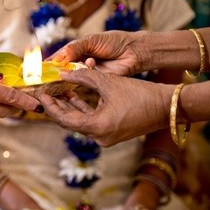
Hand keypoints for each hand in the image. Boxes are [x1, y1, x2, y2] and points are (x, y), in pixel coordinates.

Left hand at [37, 69, 172, 146]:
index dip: (50, 106)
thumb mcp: (108, 82)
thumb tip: (62, 72)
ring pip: (79, 121)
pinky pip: (90, 122)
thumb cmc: (140, 94)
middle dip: (56, 106)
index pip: (64, 119)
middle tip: (45, 92)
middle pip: (69, 121)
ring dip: (68, 106)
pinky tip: (73, 96)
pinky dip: (81, 110)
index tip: (41, 94)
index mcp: (97, 128)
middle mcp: (99, 137)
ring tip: (57, 90)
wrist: (168, 106)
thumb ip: (83, 76)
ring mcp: (106, 137)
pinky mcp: (111, 133)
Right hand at [52, 31, 147, 75]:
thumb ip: (75, 48)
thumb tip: (58, 58)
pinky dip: (86, 73)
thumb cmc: (114, 41)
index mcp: (75, 51)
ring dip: (73, 72)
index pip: (58, 58)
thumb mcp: (92, 40)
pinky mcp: (96, 81)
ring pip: (73, 76)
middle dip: (57, 71)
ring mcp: (87, 73)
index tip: (38, 69)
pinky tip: (92, 64)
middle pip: (62, 69)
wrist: (134, 51)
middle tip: (51, 74)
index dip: (48, 64)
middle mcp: (79, 62)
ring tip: (74, 67)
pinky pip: (86, 80)